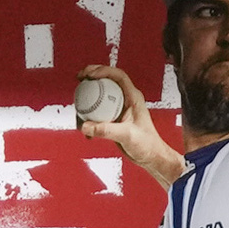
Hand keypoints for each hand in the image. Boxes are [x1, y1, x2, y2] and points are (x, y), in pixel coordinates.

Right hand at [74, 64, 185, 184]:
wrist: (150, 157)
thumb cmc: (147, 144)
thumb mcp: (127, 135)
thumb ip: (106, 130)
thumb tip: (86, 125)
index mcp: (133, 97)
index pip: (118, 76)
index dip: (103, 70)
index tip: (89, 75)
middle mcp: (125, 99)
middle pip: (106, 80)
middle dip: (91, 76)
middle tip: (79, 78)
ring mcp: (118, 108)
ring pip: (100, 95)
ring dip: (87, 96)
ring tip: (78, 103)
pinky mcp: (113, 118)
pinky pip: (98, 111)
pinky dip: (89, 115)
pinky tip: (85, 125)